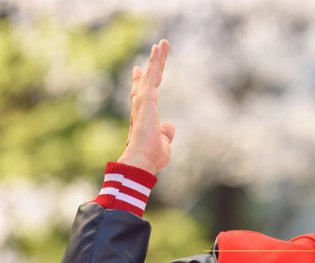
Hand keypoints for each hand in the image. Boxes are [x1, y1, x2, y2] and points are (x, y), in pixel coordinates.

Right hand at [118, 40, 175, 173]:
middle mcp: (141, 106)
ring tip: (162, 43)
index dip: (141, 82)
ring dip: (157, 58)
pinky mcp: (146, 98)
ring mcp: (143, 101)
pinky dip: (156, 62)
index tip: (139, 70)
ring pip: (152, 74)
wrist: (142, 160)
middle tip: (156, 48)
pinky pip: (153, 75)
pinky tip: (158, 49)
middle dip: (152, 65)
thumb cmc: (152, 157)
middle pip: (147, 80)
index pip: (143, 95)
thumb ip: (166, 134)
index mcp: (145, 116)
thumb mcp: (163, 144)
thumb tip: (169, 126)